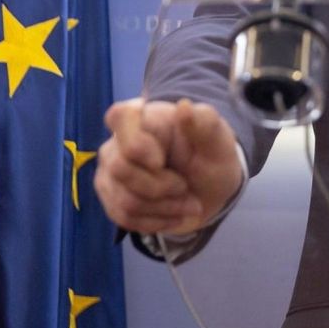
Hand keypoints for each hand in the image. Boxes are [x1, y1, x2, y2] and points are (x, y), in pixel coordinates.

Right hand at [95, 98, 242, 234]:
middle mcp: (119, 140)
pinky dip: (157, 221)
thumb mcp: (218, 141)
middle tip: (186, 187)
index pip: (119, 116)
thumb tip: (183, 106)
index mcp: (146, 117)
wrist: (209, 189)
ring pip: (124, 199)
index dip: (136, 143)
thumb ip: (205, 123)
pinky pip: (124, 217)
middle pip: (121, 168)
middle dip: (161, 186)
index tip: (160, 160)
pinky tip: (175, 215)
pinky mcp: (110, 196)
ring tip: (188, 203)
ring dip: (165, 207)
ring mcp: (110, 170)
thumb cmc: (211, 157)